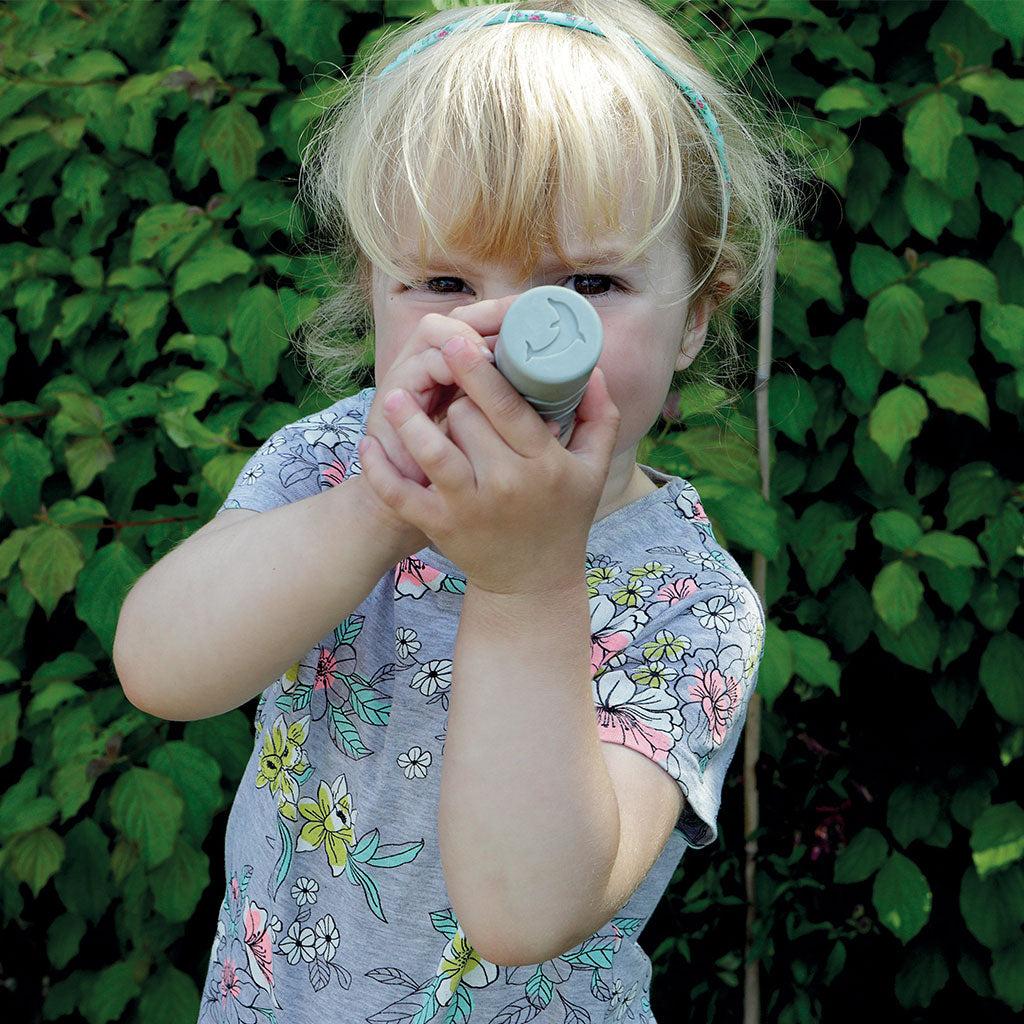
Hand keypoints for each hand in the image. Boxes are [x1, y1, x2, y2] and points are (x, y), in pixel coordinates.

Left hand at [359, 334, 620, 595]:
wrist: (533, 583)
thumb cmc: (563, 517)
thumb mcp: (593, 470)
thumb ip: (601, 417)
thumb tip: (596, 368)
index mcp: (543, 462)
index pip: (508, 407)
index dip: (480, 371)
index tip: (459, 340)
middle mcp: (506, 483)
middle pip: (466, 420)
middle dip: (454, 396)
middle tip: (446, 382)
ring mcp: (469, 506)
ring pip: (432, 451)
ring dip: (408, 421)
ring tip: (395, 396)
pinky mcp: (439, 526)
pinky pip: (401, 494)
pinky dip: (380, 470)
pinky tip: (370, 443)